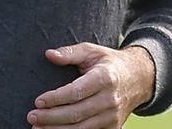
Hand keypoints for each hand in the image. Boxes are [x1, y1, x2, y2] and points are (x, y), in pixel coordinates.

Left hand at [26, 42, 154, 127]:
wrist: (138, 78)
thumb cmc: (109, 63)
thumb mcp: (92, 51)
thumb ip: (70, 52)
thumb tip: (49, 55)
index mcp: (105, 78)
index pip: (76, 92)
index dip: (55, 98)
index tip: (38, 101)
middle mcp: (110, 99)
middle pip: (76, 113)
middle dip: (51, 117)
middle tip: (32, 116)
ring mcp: (113, 116)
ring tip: (37, 128)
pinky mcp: (113, 128)